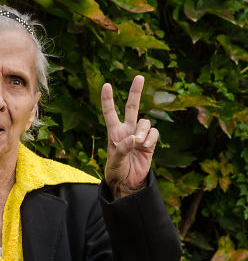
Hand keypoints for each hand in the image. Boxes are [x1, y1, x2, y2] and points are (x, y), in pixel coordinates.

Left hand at [101, 75, 158, 197]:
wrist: (128, 183)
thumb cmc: (116, 172)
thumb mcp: (115, 162)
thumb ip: (123, 149)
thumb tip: (134, 138)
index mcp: (114, 133)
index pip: (110, 113)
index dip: (108, 99)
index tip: (106, 85)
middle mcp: (127, 130)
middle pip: (132, 107)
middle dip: (135, 92)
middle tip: (139, 77)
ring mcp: (139, 135)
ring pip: (145, 122)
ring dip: (144, 131)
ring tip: (139, 144)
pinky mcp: (150, 143)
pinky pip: (154, 133)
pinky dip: (151, 139)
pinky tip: (146, 147)